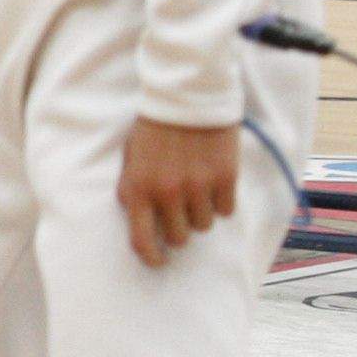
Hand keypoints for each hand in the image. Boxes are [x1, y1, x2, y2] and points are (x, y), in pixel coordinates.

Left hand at [120, 119, 240, 265]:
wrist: (187, 95)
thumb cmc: (154, 127)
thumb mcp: (130, 159)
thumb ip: (131, 190)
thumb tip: (139, 224)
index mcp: (138, 189)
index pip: (142, 241)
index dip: (152, 258)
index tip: (160, 262)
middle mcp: (167, 193)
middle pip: (179, 238)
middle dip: (180, 228)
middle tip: (182, 211)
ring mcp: (198, 187)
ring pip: (204, 226)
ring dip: (202, 213)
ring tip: (198, 188)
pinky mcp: (224, 178)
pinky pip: (226, 211)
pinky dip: (222, 202)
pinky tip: (215, 183)